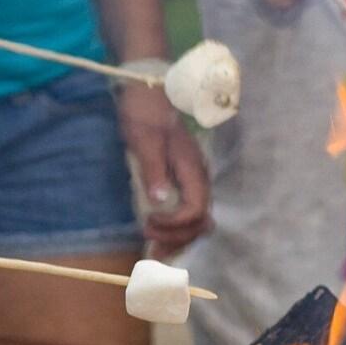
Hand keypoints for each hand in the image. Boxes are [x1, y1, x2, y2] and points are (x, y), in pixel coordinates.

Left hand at [117, 82, 210, 254]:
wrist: (146, 92)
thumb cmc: (144, 113)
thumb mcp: (145, 140)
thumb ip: (154, 170)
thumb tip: (160, 201)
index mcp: (192, 168)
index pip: (195, 210)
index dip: (174, 224)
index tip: (148, 224)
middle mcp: (198, 177)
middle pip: (200, 222)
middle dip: (178, 239)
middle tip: (150, 248)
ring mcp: (192, 179)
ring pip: (196, 220)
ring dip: (178, 239)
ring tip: (155, 252)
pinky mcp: (183, 180)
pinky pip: (187, 211)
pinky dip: (176, 229)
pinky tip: (160, 235)